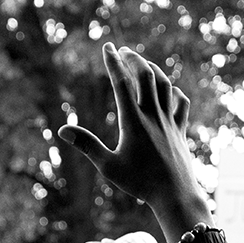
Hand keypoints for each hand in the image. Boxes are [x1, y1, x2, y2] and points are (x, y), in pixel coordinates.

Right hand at [58, 43, 202, 221]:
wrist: (175, 195)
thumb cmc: (139, 184)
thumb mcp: (108, 167)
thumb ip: (86, 145)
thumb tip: (62, 130)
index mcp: (133, 121)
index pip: (122, 83)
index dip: (113, 62)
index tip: (106, 47)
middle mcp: (153, 116)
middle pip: (146, 75)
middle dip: (134, 59)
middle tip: (122, 51)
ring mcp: (170, 121)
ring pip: (165, 85)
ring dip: (153, 70)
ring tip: (143, 64)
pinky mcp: (181, 131)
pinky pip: (181, 103)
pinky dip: (174, 92)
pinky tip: (170, 91)